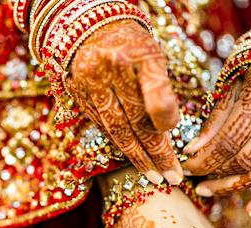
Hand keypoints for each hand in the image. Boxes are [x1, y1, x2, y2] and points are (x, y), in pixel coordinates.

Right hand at [66, 20, 181, 184]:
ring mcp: (88, 84)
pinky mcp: (77, 95)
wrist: (89, 29)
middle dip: (155, 151)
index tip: (174, 137)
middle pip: (133, 119)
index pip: (152, 88)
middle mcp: (108, 68)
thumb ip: (160, 87)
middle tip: (173, 176)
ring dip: (137, 157)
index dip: (164, 114)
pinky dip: (119, 144)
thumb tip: (166, 128)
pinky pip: (101, 126)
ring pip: (115, 129)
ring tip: (155, 176)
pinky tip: (133, 157)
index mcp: (134, 52)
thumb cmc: (130, 44)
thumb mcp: (152, 54)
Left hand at [183, 63, 250, 214]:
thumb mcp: (230, 82)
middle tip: (190, 178)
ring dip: (231, 186)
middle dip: (212, 172)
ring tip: (205, 190)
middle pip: (244, 157)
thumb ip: (214, 117)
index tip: (182, 165)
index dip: (203, 157)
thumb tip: (191, 149)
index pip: (228, 139)